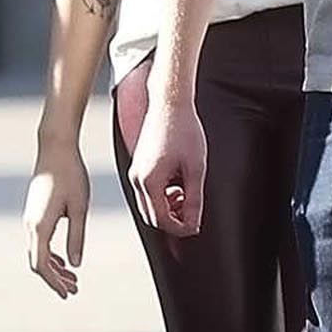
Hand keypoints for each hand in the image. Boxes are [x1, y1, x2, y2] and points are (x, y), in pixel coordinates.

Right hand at [23, 139, 89, 297]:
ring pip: (38, 252)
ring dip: (54, 268)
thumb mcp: (79, 208)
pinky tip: (65, 260)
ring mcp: (30, 218)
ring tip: (72, 279)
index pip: (42, 264)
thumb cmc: (71, 176)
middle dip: (55, 279)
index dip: (54, 282)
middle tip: (73, 290)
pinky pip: (39, 242)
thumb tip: (76, 265)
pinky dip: (51, 255)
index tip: (68, 293)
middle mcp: (31, 225)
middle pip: (38, 262)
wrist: (55, 149)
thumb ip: (76, 237)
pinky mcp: (34, 212)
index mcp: (40, 226)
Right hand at [126, 95, 207, 236]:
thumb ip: (194, 200)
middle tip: (191, 210)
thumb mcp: (196, 169)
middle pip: (151, 216)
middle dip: (172, 219)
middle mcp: (137, 179)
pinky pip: (146, 191)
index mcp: (149, 182)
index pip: (162, 220)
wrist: (170, 103)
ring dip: (167, 207)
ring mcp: (135, 172)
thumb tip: (193, 223)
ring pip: (148, 205)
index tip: (195, 226)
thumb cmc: (184, 130)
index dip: (181, 228)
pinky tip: (177, 182)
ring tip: (186, 192)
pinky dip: (161, 195)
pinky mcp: (138, 166)